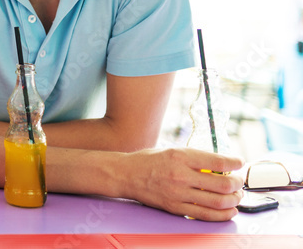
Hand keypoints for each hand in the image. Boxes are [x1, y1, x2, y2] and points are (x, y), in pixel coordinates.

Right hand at [119, 147, 243, 220]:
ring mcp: (178, 194)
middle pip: (222, 184)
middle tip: (239, 182)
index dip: (235, 163)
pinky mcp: (176, 208)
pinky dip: (222, 214)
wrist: (126, 175)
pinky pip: (205, 215)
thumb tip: (221, 164)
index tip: (240, 163)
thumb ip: (195, 158)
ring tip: (236, 196)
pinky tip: (229, 211)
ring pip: (218, 202)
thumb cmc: (148, 161)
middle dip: (237, 184)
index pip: (217, 161)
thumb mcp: (172, 150)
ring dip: (234, 200)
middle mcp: (180, 175)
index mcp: (180, 156)